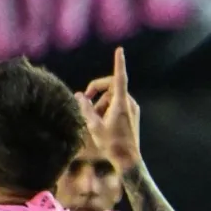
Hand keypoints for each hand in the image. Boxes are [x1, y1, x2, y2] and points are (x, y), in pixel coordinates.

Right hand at [77, 47, 141, 170]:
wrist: (128, 160)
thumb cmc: (111, 144)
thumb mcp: (94, 126)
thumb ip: (85, 109)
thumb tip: (78, 95)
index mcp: (121, 103)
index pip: (119, 78)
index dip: (118, 63)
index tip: (119, 50)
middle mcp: (129, 103)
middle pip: (111, 87)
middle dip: (97, 92)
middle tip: (84, 100)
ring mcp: (132, 109)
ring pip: (113, 97)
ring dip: (101, 103)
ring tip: (93, 119)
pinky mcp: (132, 115)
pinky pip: (118, 105)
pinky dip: (108, 108)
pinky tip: (101, 123)